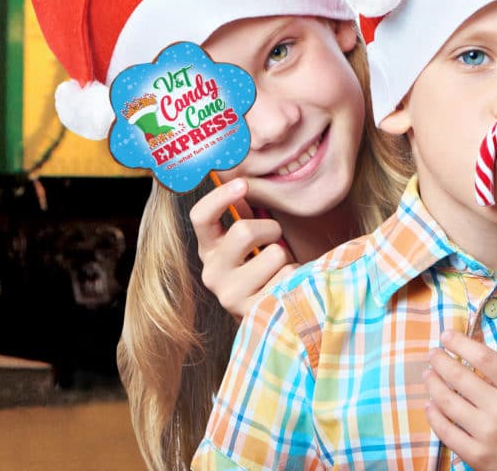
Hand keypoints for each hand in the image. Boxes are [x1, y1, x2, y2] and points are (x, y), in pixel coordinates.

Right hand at [191, 177, 298, 319]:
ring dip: (287, 258)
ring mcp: (231, 296)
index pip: (200, 217)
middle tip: (274, 240)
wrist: (269, 318)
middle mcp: (212, 273)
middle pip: (243, 231)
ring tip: (281, 271)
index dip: (219, 196)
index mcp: (209, 249)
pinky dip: (296, 277)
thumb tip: (241, 177)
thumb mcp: (250, 241)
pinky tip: (286, 289)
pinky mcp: (254, 312)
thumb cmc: (263, 269)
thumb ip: (244, 213)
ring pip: (274, 255)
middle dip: (270, 229)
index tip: (242, 183)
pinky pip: (288, 278)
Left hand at [424, 323, 496, 469]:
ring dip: (432, 384)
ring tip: (428, 375)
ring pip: (447, 402)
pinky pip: (446, 432)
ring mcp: (487, 434)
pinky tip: (431, 405)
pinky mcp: (477, 456)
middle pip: (459, 376)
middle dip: (440, 360)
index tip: (448, 336)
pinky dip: (434, 416)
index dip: (461, 343)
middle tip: (433, 354)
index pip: (483, 358)